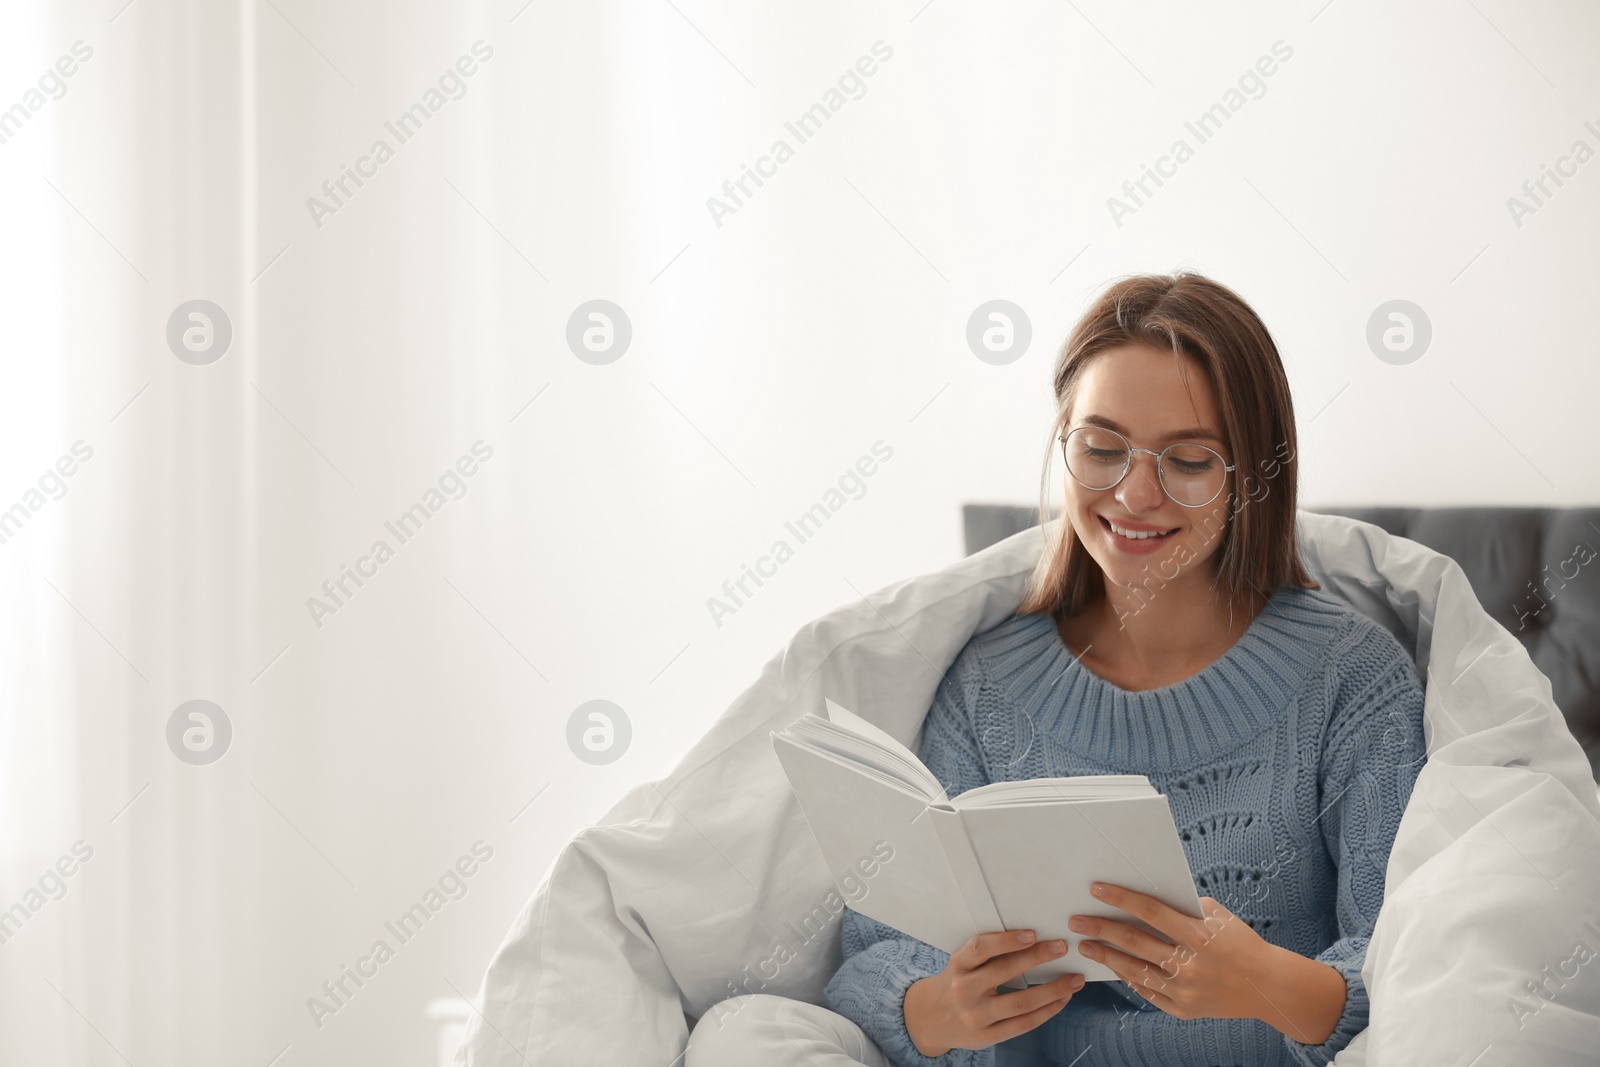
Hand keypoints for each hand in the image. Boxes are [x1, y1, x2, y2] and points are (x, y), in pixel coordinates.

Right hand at [904, 929, 1085, 1056]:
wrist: (931, 1018)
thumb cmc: (956, 981)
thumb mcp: (961, 963)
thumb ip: (986, 953)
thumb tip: (1031, 938)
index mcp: (958, 965)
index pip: (980, 949)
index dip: (1006, 941)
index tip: (1031, 934)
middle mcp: (964, 990)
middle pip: (1005, 972)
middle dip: (1037, 957)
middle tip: (1062, 947)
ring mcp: (976, 1016)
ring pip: (1021, 1002)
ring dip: (1053, 990)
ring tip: (1074, 980)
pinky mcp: (987, 1036)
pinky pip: (1023, 1024)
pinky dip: (1046, 1011)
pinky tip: (1061, 1000)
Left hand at [1071, 881, 1341, 1040]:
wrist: (1268, 987)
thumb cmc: (1241, 943)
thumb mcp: (1218, 917)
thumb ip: (1184, 907)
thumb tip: (1144, 895)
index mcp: (1199, 935)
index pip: (1150, 911)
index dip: (1120, 898)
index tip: (1095, 889)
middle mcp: (1190, 965)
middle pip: (1134, 942)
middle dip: (1101, 929)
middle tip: (1076, 921)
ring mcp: (1185, 991)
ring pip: (1134, 970)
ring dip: (1106, 956)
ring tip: (1086, 945)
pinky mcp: (1183, 1010)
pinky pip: (1146, 991)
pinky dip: (1127, 977)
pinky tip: (1113, 964)